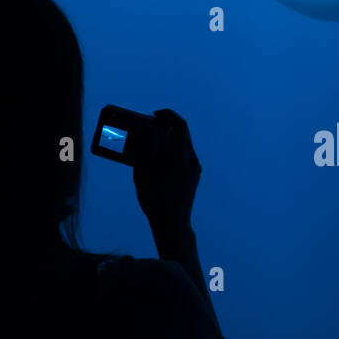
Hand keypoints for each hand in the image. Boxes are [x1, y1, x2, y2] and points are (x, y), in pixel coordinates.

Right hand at [132, 109, 200, 241]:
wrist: (172, 222)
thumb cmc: (154, 198)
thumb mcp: (143, 170)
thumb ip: (146, 146)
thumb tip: (148, 128)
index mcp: (179, 155)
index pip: (179, 124)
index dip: (168, 115)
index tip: (155, 115)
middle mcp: (191, 159)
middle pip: (182, 133)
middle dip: (166, 126)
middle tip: (149, 127)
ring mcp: (195, 168)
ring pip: (183, 145)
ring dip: (168, 140)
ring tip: (150, 145)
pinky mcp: (194, 176)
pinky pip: (184, 156)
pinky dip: (172, 151)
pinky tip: (158, 159)